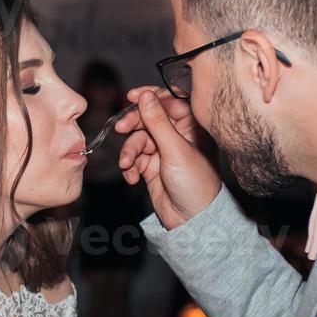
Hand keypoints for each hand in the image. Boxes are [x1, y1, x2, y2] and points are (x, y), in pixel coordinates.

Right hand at [117, 87, 220, 230]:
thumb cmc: (195, 184)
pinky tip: (132, 178)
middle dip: (133, 124)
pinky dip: (130, 167)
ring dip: (129, 152)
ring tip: (127, 166)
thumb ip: (158, 121)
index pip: (169, 101)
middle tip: (120, 128)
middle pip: (149, 118)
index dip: (150, 97)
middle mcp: (177, 136)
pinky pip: (135, 159)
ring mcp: (164, 151)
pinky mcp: (152, 167)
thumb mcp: (176, 149)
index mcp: (191, 127)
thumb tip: (146, 96)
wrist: (192, 220)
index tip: (132, 96)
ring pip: (138, 140)